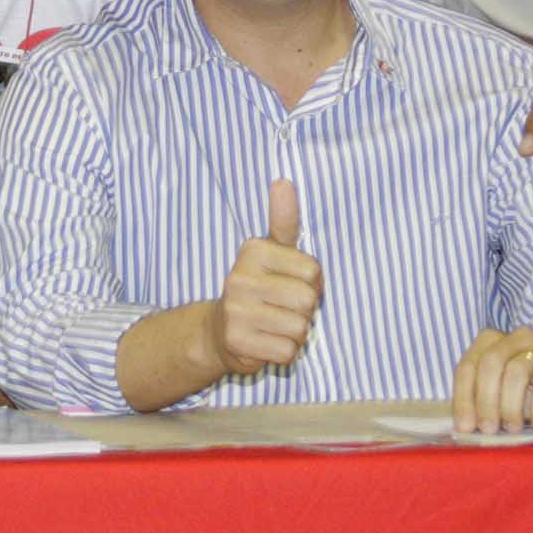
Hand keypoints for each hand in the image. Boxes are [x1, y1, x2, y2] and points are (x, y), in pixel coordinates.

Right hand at [206, 178, 321, 374]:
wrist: (219, 331)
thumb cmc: (258, 287)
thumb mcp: (271, 251)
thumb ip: (283, 219)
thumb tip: (283, 181)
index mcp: (253, 250)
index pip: (313, 272)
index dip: (311, 283)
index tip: (290, 283)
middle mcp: (239, 277)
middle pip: (308, 300)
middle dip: (304, 310)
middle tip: (282, 307)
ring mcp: (236, 311)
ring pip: (299, 327)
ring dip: (295, 332)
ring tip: (274, 324)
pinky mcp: (237, 341)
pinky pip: (287, 351)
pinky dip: (284, 352)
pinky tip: (266, 341)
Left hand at [451, 327, 532, 433]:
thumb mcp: (501, 400)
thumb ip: (481, 406)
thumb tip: (463, 428)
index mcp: (491, 344)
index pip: (468, 366)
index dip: (463, 397)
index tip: (465, 427)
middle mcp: (514, 340)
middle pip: (490, 364)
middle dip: (485, 400)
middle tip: (488, 429)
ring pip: (516, 371)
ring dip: (511, 406)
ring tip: (513, 429)